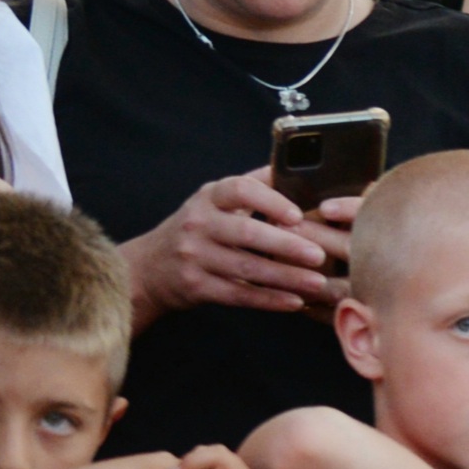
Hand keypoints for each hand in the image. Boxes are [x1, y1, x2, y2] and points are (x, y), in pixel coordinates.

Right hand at [131, 174, 346, 317]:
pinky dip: (268, 299)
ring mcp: (194, 256)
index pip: (239, 190)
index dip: (270, 201)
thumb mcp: (216, 201)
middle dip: (286, 245)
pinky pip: (238, 294)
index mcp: (209, 198)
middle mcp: (198, 224)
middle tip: (320, 255)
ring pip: (246, 268)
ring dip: (286, 277)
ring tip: (318, 283)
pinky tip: (295, 301)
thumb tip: (294, 166)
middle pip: (246, 233)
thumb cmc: (199, 228)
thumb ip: (253, 185)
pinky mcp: (195, 286)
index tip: (298, 215)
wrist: (149, 267)